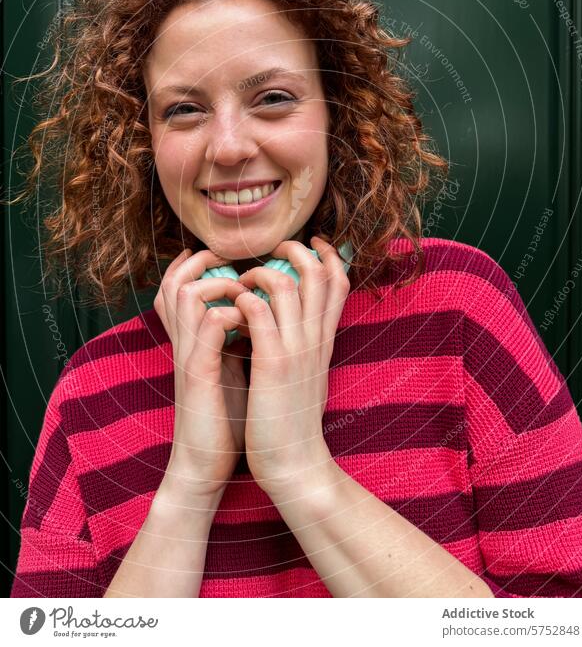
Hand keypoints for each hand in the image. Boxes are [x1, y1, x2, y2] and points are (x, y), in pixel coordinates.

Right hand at [153, 248, 251, 502]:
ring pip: (187, 293)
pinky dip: (230, 314)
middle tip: (232, 261)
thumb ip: (237, 339)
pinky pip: (209, 325)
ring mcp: (188, 356)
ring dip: (219, 284)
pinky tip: (251, 322)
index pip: (178, 287)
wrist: (205, 465)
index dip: (196, 265)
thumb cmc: (224, 419)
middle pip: (174, 280)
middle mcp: (184, 342)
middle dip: (203, 261)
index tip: (226, 259)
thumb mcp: (231, 369)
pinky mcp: (198, 374)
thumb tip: (263, 313)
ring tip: (244, 291)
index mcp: (192, 341)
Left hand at [233, 236, 350, 498]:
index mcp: (325, 340)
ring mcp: (296, 349)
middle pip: (319, 272)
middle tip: (272, 252)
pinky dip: (242, 299)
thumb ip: (307, 344)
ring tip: (243, 282)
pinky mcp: (272, 364)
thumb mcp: (310, 375)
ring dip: (260, 272)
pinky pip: (257, 311)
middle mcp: (316, 338)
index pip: (338, 281)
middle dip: (295, 250)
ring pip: (286, 283)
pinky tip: (232, 308)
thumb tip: (300, 322)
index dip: (327, 255)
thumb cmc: (293, 420)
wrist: (295, 464)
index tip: (309, 244)